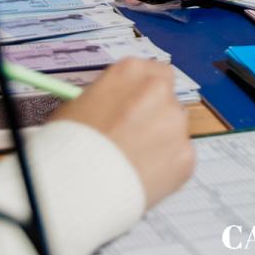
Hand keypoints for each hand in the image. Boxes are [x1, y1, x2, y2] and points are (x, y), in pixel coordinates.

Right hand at [49, 57, 194, 205]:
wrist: (78, 183)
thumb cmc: (69, 144)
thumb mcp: (79, 105)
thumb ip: (106, 100)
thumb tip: (112, 108)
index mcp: (132, 71)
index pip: (154, 73)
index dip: (145, 94)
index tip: (137, 109)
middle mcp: (159, 91)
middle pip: (167, 100)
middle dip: (155, 118)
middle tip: (135, 138)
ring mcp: (176, 123)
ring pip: (175, 130)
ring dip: (161, 142)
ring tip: (133, 164)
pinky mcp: (186, 155)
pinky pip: (178, 160)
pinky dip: (165, 170)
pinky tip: (140, 177)